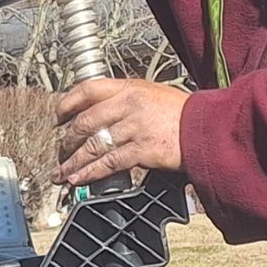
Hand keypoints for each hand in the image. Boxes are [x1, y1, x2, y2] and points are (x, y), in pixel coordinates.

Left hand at [55, 78, 188, 186]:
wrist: (209, 129)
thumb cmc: (185, 114)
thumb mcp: (153, 95)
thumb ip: (127, 101)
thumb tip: (101, 114)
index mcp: (130, 87)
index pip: (87, 89)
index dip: (67, 104)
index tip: (57, 118)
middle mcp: (129, 104)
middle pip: (85, 121)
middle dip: (67, 140)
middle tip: (60, 152)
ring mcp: (135, 127)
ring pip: (93, 145)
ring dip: (73, 162)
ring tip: (62, 173)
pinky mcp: (142, 150)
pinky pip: (109, 163)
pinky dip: (90, 173)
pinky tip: (80, 180)